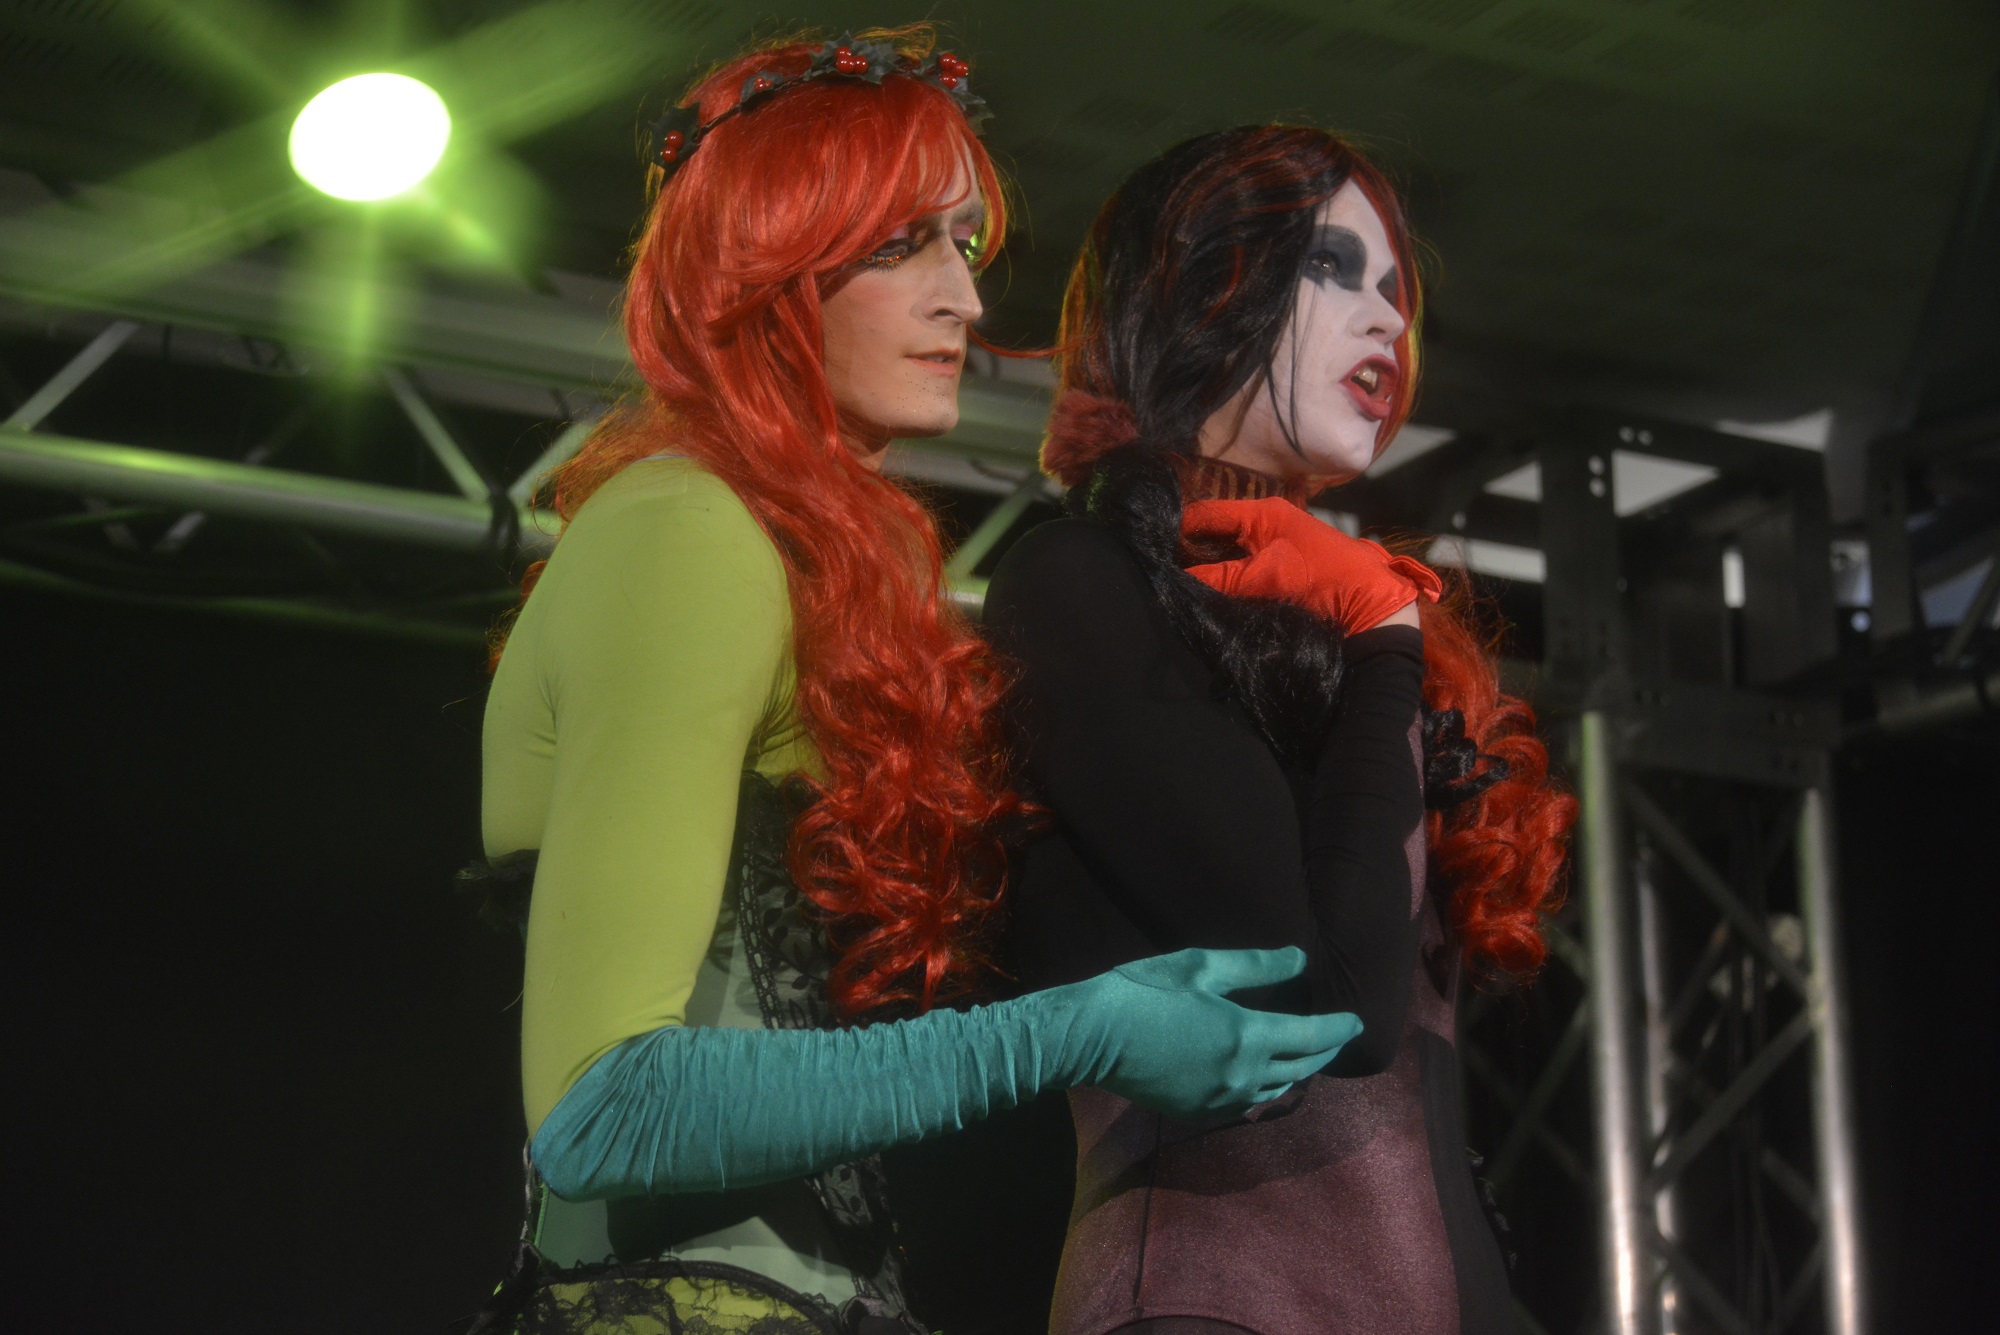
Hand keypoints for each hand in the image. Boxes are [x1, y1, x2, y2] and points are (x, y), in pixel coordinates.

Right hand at [1055, 946, 1362, 1117]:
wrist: (1091, 1038)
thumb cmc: (1146, 991)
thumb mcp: (1202, 966)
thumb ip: (1257, 966)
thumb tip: (1300, 960)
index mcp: (1247, 1036)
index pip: (1312, 1037)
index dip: (1338, 1029)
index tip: (1356, 1021)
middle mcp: (1242, 1076)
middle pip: (1300, 1068)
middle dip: (1324, 1051)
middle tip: (1337, 1036)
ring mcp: (1221, 1100)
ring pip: (1277, 1090)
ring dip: (1298, 1071)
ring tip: (1305, 1054)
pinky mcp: (1198, 1112)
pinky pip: (1248, 1102)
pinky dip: (1267, 1087)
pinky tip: (1264, 1075)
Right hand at [1182, 497, 1440, 632]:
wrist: (1370, 608)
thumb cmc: (1323, 577)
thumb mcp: (1269, 575)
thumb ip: (1222, 577)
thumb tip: (1177, 580)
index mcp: (1263, 512)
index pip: (1208, 513)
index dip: (1178, 526)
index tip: (1149, 542)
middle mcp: (1263, 526)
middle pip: (1213, 536)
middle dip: (1187, 552)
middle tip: (1158, 569)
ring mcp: (1269, 552)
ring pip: (1223, 558)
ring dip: (1204, 571)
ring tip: (1174, 584)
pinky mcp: (1275, 576)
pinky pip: (1238, 576)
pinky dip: (1222, 584)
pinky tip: (1203, 595)